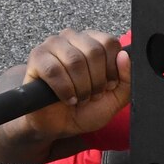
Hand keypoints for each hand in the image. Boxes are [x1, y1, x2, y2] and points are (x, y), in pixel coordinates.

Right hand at [15, 30, 130, 144]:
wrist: (60, 125)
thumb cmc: (86, 109)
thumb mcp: (116, 97)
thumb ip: (127, 79)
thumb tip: (124, 56)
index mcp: (93, 41)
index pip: (109, 43)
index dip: (112, 69)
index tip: (108, 85)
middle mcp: (72, 38)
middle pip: (94, 51)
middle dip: (96, 81)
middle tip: (92, 95)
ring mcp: (52, 46)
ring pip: (74, 61)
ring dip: (81, 87)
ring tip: (79, 97)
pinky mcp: (36, 59)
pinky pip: (54, 70)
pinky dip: (64, 90)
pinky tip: (67, 98)